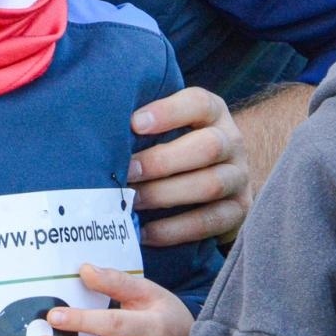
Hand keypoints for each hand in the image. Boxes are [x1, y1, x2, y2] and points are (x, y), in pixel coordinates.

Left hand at [129, 87, 249, 245]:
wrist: (219, 183)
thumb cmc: (175, 147)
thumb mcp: (167, 128)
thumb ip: (143, 125)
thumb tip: (96, 132)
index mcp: (212, 113)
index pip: (198, 104)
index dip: (168, 112)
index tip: (134, 123)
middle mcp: (231, 142)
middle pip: (208, 146)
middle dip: (162, 161)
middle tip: (127, 171)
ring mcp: (239, 178)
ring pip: (210, 185)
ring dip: (166, 194)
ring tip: (132, 202)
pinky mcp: (238, 212)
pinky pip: (209, 222)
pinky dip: (175, 229)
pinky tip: (145, 232)